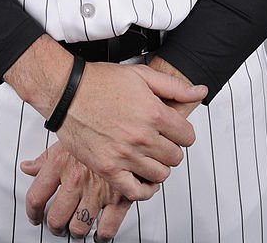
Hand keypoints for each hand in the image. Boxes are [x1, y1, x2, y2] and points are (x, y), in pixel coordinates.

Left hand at [20, 140, 142, 239]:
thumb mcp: (66, 140)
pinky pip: (106, 229)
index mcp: (60, 164)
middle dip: (55, 225)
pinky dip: (101, 235)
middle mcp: (76, 179)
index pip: (36, 197)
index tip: (35, 216)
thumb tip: (27, 168)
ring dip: (76, 231)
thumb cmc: (96, 129)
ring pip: (78, 228)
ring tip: (77, 227)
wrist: (126, 124)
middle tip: (57, 224)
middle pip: (56, 218)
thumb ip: (45, 159)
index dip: (33, 212)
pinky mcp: (119, 198)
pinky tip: (99, 232)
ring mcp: (97, 191)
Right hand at [55, 61, 206, 200]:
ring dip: (158, 167)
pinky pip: (136, 191)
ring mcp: (125, 155)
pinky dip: (143, 189)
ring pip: (160, 175)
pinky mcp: (108, 168)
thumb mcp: (141, 75)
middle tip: (159, 142)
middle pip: (175, 157)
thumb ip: (173, 86)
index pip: (187, 136)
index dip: (182, 133)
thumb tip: (199, 91)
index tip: (173, 131)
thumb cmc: (100, 81)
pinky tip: (141, 178)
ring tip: (148, 156)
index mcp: (154, 112)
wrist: (67, 92)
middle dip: (170, 149)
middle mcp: (142, 136)